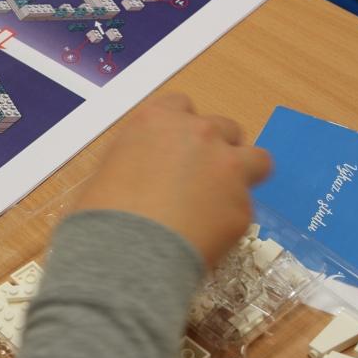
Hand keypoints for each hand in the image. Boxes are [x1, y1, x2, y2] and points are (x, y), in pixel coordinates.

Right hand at [73, 93, 270, 266]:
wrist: (126, 252)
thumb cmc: (101, 213)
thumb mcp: (109, 170)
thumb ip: (139, 160)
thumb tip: (147, 177)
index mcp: (157, 120)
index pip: (181, 105)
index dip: (180, 129)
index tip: (174, 148)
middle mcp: (198, 134)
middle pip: (224, 128)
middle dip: (215, 149)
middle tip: (198, 179)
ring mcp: (227, 167)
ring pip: (256, 158)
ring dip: (242, 174)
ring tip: (220, 202)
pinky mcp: (243, 206)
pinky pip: (243, 207)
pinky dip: (228, 220)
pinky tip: (206, 238)